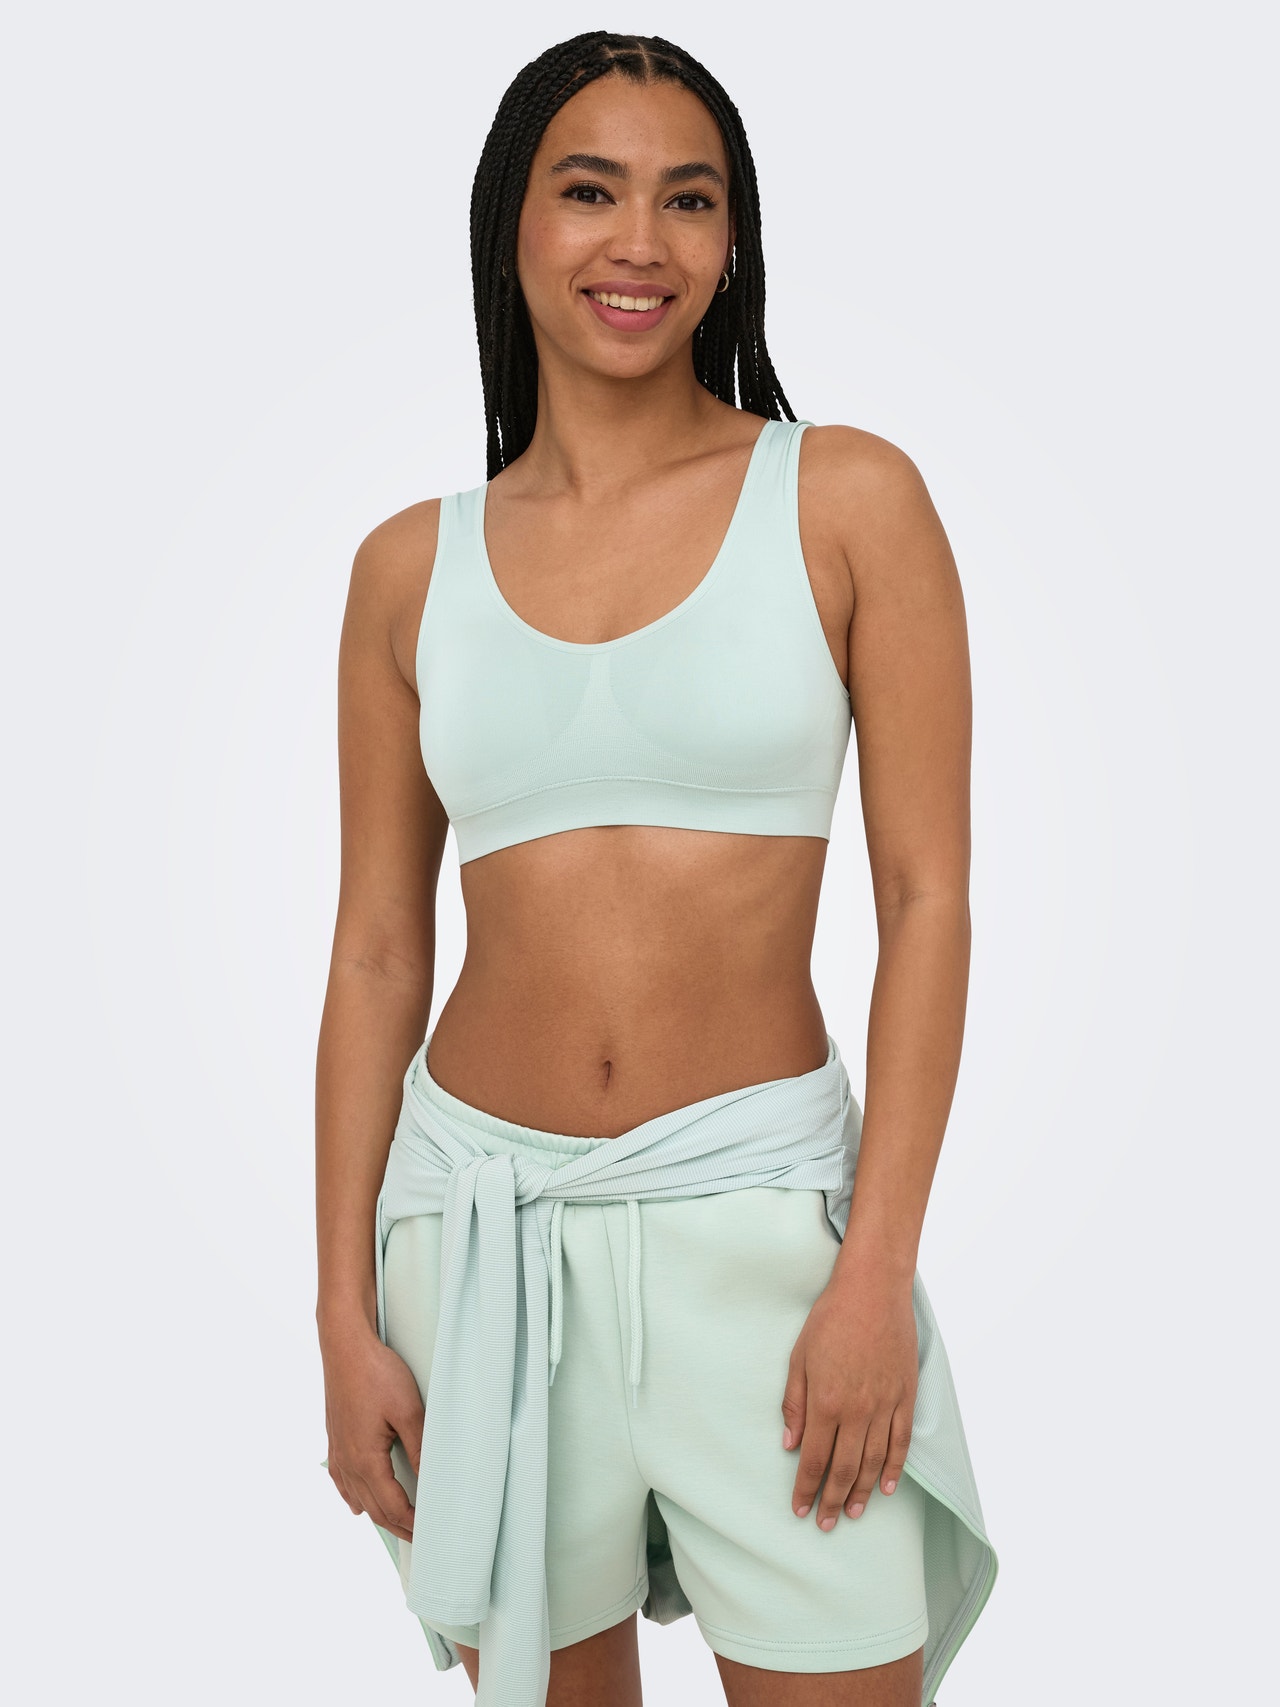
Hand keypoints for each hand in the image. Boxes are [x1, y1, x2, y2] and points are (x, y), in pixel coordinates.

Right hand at [322, 1325, 425, 1543]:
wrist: (345, 1346)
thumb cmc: (376, 1373)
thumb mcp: (408, 1410)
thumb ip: (420, 1448)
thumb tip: (434, 1480)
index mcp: (365, 1461)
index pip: (393, 1507)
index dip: (414, 1524)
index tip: (433, 1533)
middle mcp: (347, 1463)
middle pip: (375, 1509)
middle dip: (399, 1526)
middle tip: (423, 1539)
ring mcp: (338, 1452)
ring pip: (358, 1498)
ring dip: (379, 1514)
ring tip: (400, 1524)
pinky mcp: (336, 1438)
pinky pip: (343, 1481)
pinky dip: (355, 1497)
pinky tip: (359, 1502)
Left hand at [780, 1260, 916, 1529]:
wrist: (873, 1290)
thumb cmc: (830, 1319)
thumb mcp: (798, 1357)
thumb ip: (794, 1404)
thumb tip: (789, 1444)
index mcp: (825, 1402)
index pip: (813, 1459)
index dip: (806, 1489)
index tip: (800, 1510)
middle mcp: (856, 1411)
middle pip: (843, 1468)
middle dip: (832, 1500)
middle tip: (826, 1524)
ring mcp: (885, 1405)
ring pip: (873, 1462)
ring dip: (860, 1492)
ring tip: (851, 1513)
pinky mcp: (905, 1396)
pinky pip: (900, 1442)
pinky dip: (893, 1469)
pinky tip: (885, 1487)